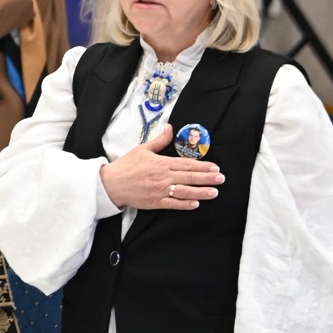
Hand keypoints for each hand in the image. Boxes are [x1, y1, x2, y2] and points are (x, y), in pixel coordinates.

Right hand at [98, 123, 222, 210]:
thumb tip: (170, 128)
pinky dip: (185, 204)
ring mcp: (159, 190)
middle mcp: (162, 176)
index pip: (186, 164)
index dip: (202, 166)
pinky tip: (196, 204)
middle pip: (189, 177)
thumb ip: (159, 141)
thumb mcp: (142, 149)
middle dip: (207, 178)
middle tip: (221, 179)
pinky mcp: (155, 202)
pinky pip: (173, 204)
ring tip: (214, 192)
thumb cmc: (126, 165)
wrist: (111, 183)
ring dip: (201, 192)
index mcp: (161, 163)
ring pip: (185, 191)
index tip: (215, 167)